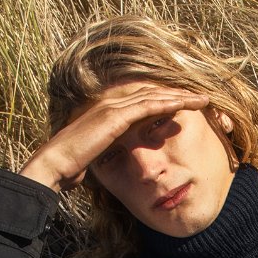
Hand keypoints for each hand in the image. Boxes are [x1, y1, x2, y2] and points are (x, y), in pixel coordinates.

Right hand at [19, 82, 214, 191]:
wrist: (56, 163)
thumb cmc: (73, 165)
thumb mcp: (98, 156)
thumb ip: (111, 150)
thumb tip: (117, 158)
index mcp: (109, 112)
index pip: (143, 100)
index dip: (166, 101)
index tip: (186, 105)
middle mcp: (112, 104)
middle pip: (152, 93)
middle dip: (178, 94)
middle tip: (201, 97)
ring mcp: (113, 107)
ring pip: (154, 96)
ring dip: (179, 96)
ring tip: (202, 99)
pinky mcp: (115, 117)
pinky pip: (147, 106)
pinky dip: (167, 104)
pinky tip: (184, 105)